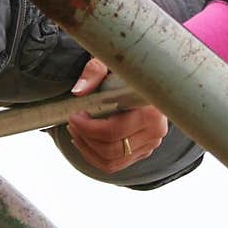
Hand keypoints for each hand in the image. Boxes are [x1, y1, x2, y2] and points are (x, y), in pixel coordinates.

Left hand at [67, 57, 167, 173]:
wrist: (149, 76)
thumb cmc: (128, 70)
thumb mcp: (111, 63)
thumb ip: (94, 73)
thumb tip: (79, 91)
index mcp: (151, 110)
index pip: (113, 131)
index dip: (87, 128)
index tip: (74, 116)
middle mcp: (155, 131)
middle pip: (111, 149)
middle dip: (85, 138)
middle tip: (72, 123)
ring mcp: (151, 144)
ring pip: (112, 162)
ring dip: (88, 150)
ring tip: (77, 133)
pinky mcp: (144, 150)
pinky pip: (116, 164)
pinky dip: (96, 157)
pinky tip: (86, 142)